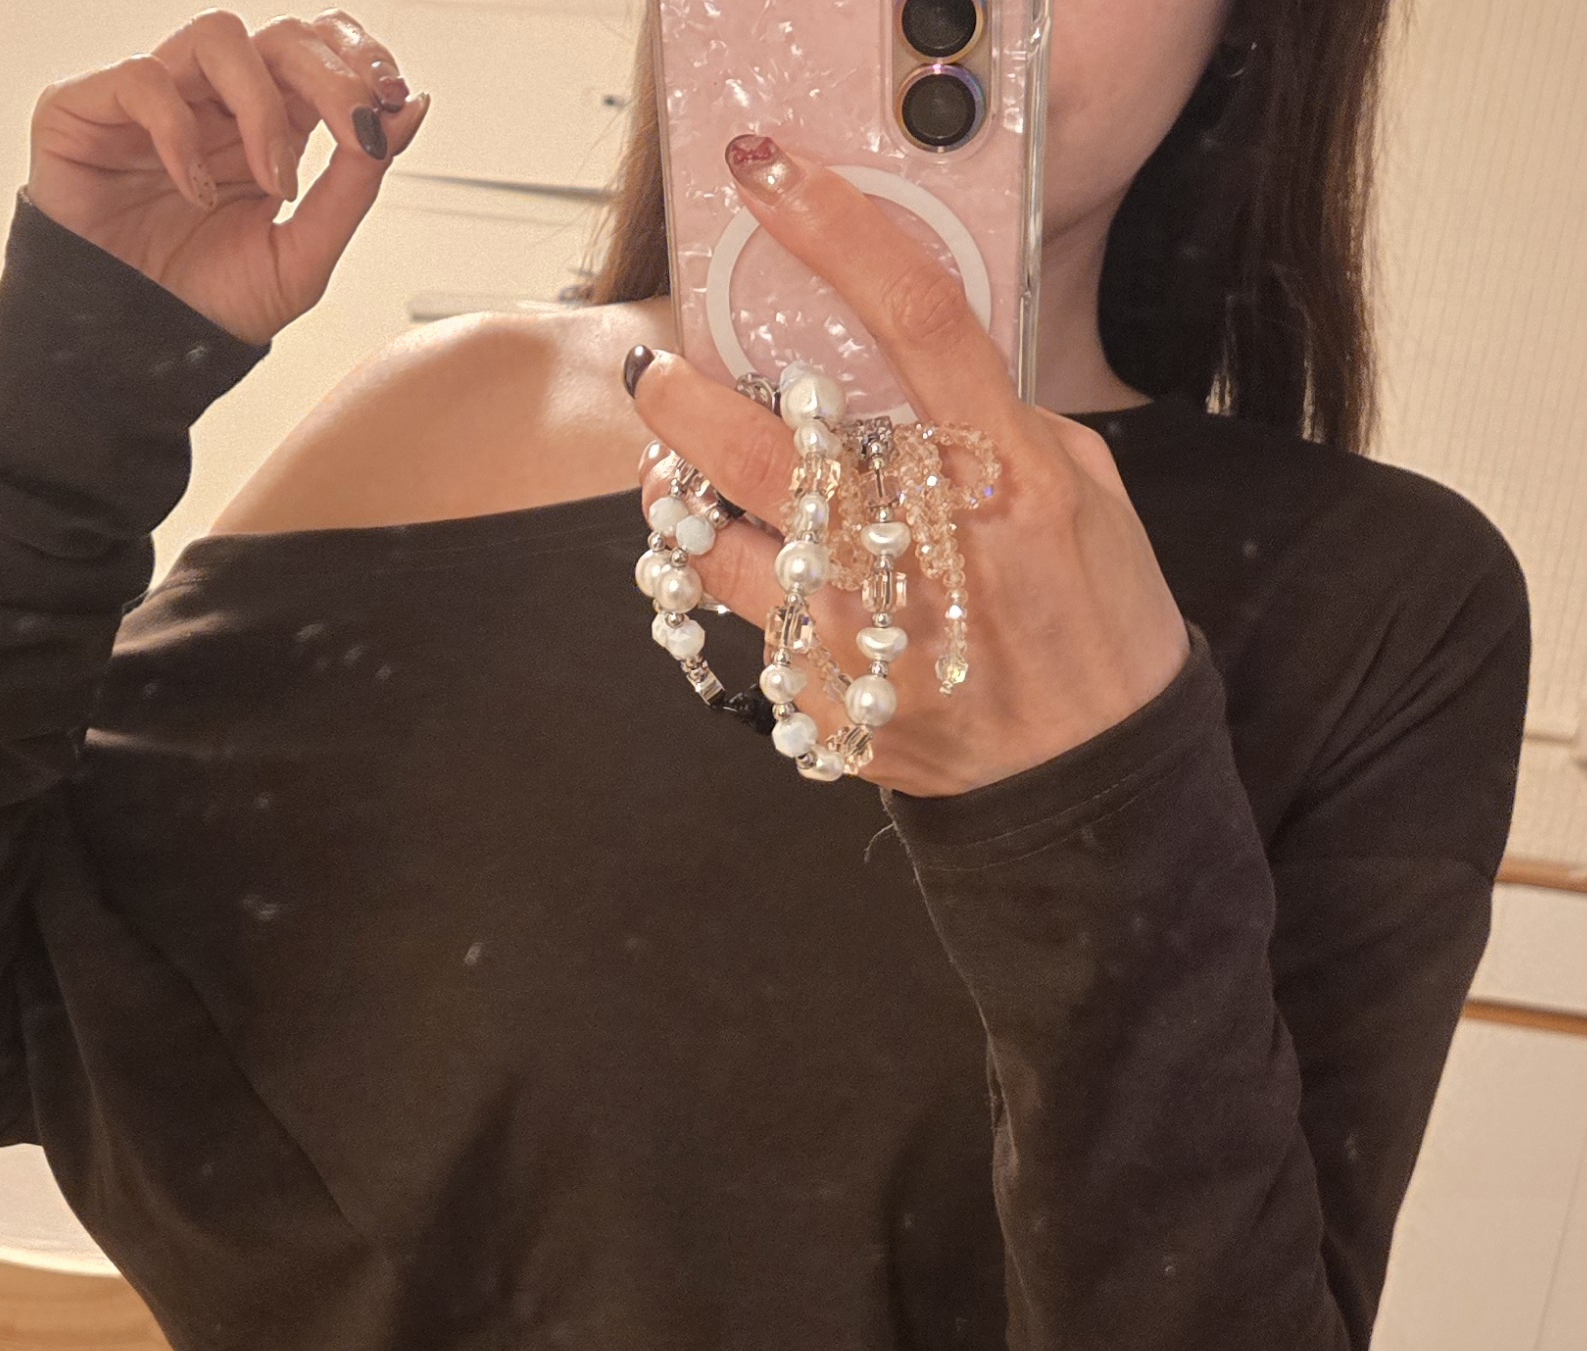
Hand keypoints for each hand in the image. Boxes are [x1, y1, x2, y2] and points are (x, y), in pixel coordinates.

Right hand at [26, 11, 427, 346]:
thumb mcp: (302, 259)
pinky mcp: (88, 107)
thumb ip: (354, 186)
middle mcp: (213, 103)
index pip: (318, 51)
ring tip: (272, 182)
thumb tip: (411, 109)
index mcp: (266, 128)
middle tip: (355, 126)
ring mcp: (153, 98)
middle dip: (330, 73)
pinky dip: (181, 133)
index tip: (392, 97)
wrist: (133, 357)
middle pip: (281, 35)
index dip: (357, 57)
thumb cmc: (206, 307)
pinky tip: (197, 191)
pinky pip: (145, 81)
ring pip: (219, 36)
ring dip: (262, 106)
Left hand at [631, 140, 1190, 800]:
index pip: (913, 318)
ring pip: (724, 546)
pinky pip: (745, 626)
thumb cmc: (1094, 615)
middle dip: (686, 400)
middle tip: (656, 372)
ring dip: (678, 501)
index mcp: (1007, 475)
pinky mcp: (833, 702)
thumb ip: (991, 420)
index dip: (833, 232)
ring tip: (671, 475)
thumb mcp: (1079, 489)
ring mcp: (870, 637)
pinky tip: (736, 565)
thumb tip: (898, 364)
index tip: (770, 179)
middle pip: (767, 449)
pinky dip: (728, 584)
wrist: (1092, 771)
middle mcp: (929, 552)